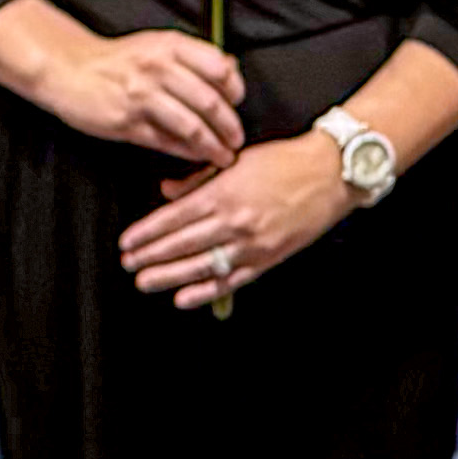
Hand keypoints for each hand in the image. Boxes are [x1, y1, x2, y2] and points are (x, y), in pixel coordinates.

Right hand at [28, 21, 247, 170]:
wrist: (69, 69)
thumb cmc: (116, 61)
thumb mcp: (155, 45)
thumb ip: (192, 56)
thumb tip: (231, 70)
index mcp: (170, 46)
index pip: (220, 68)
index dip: (236, 91)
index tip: (238, 104)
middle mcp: (159, 68)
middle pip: (210, 102)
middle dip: (230, 126)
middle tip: (237, 140)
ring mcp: (142, 96)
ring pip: (191, 126)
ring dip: (213, 146)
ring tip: (223, 155)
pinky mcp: (127, 122)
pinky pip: (167, 142)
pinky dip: (187, 153)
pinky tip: (198, 157)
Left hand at [119, 138, 353, 309]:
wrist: (330, 174)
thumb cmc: (285, 162)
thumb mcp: (237, 159)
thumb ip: (199, 177)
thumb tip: (167, 191)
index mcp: (224, 193)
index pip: (174, 218)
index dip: (147, 233)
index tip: (127, 243)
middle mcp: (235, 221)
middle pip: (182, 244)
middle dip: (151, 257)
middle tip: (129, 264)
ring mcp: (252, 244)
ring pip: (201, 265)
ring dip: (170, 277)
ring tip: (146, 282)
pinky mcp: (268, 259)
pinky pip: (231, 280)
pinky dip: (206, 291)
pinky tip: (185, 298)